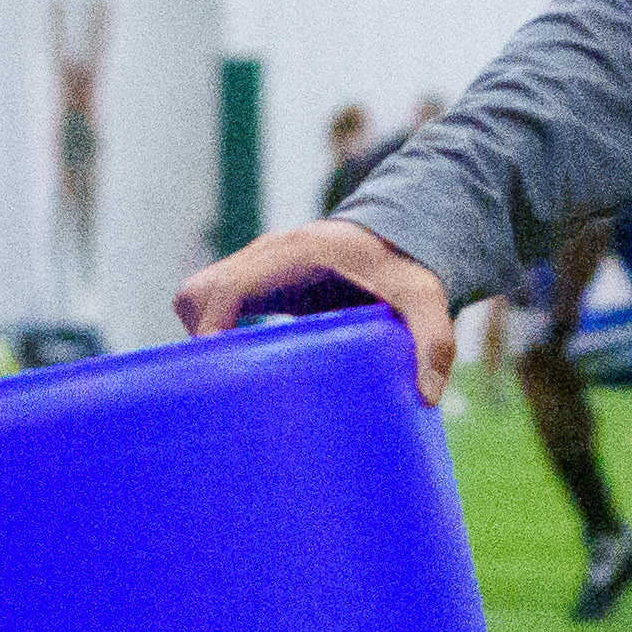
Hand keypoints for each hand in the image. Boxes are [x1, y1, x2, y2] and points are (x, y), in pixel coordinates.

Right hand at [171, 221, 456, 400]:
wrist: (399, 235)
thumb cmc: (407, 268)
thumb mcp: (426, 298)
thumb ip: (434, 339)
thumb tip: (427, 396)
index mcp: (294, 254)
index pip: (228, 286)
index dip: (212, 329)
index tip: (219, 374)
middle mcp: (265, 256)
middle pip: (197, 292)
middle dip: (201, 340)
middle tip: (227, 387)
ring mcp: (256, 267)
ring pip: (197, 297)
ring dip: (204, 337)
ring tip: (230, 383)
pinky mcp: (257, 282)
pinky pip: (213, 302)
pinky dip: (213, 331)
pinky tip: (238, 369)